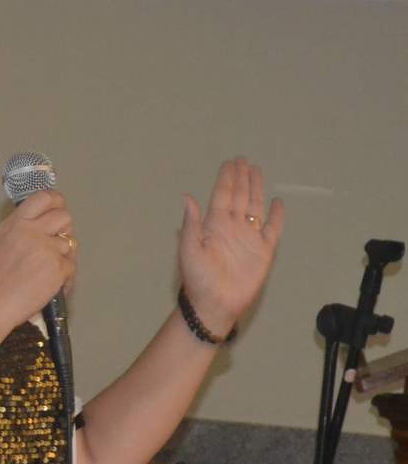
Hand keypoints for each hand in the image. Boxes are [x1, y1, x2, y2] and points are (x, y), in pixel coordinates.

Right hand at [0, 190, 78, 333]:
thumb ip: (19, 229)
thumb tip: (42, 222)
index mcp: (15, 223)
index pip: (43, 197)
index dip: (56, 201)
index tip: (58, 208)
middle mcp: (32, 231)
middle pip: (64, 216)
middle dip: (64, 229)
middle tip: (56, 243)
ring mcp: (47, 249)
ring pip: (70, 244)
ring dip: (63, 257)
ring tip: (47, 272)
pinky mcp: (58, 268)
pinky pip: (71, 266)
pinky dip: (65, 278)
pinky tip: (52, 286)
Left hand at [178, 158, 284, 333]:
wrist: (215, 303)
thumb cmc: (199, 278)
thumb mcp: (189, 250)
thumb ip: (191, 224)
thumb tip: (187, 197)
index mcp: (214, 225)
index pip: (222, 195)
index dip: (227, 179)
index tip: (230, 163)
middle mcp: (232, 227)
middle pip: (239, 196)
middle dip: (241, 178)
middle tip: (243, 160)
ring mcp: (249, 237)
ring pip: (254, 207)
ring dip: (256, 189)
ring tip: (257, 171)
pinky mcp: (264, 250)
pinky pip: (272, 229)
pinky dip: (276, 216)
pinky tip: (277, 203)